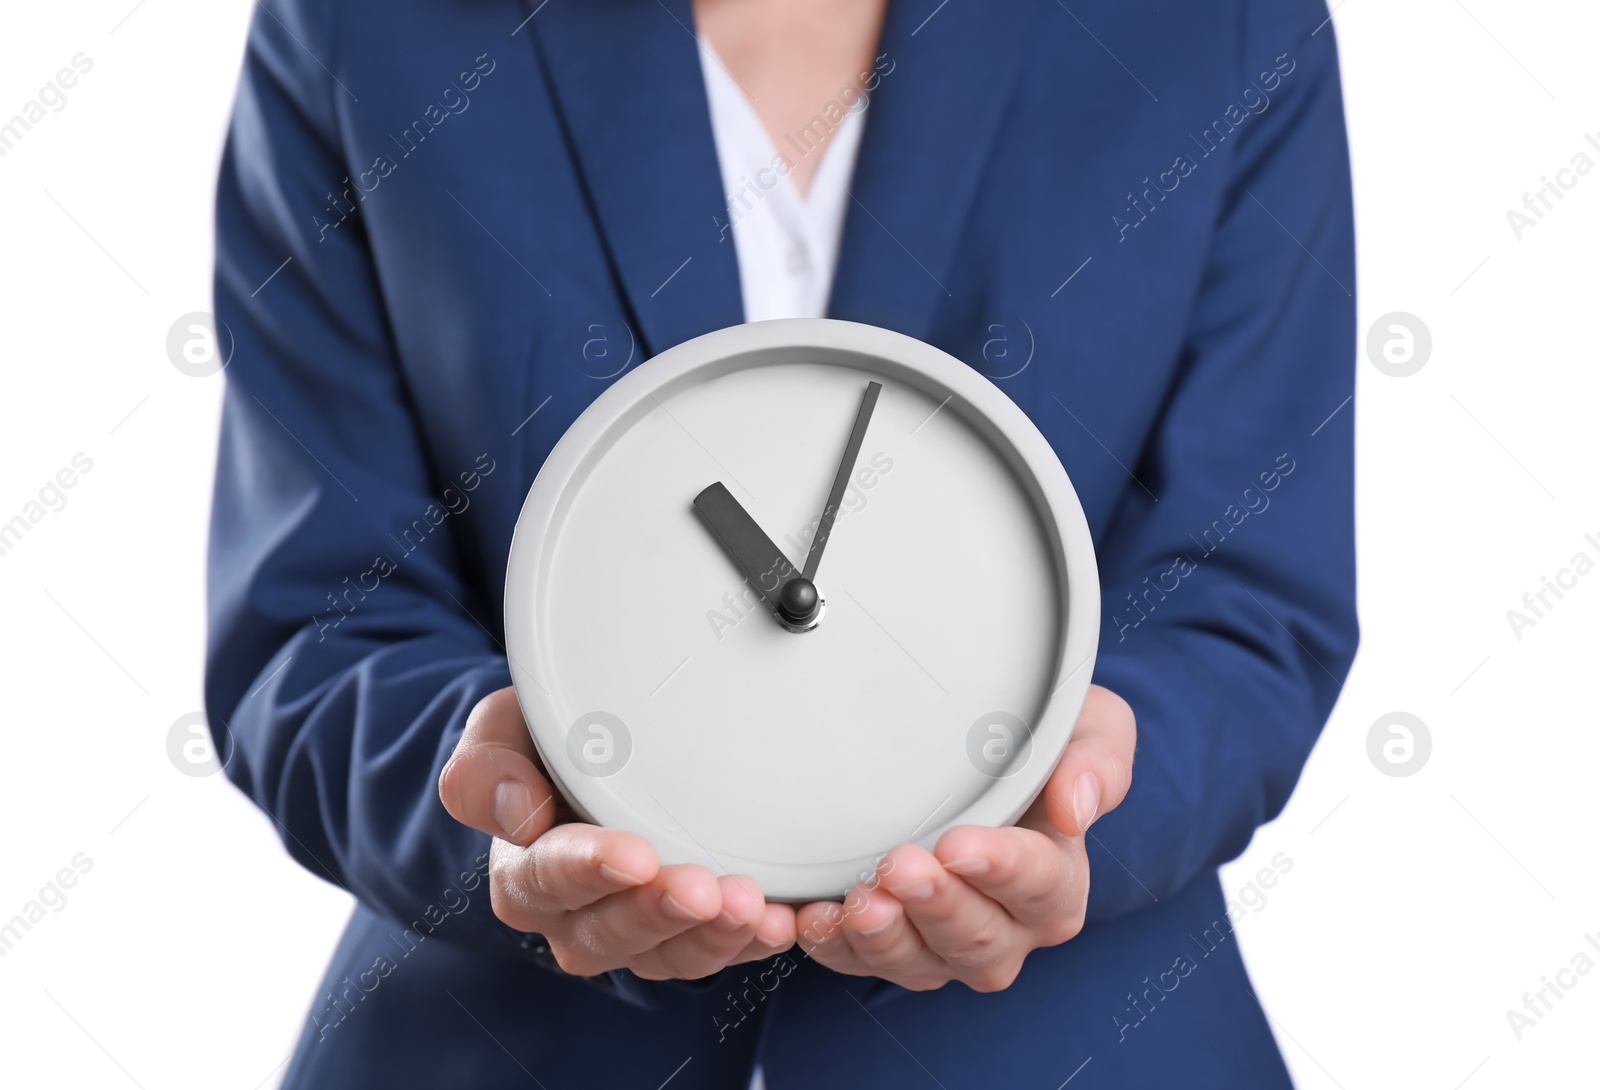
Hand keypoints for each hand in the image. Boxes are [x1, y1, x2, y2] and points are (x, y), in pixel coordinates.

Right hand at [438, 688, 796, 979]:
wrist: (592, 750)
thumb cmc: (548, 740)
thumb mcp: (501, 732)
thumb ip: (486, 768)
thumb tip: (515, 809)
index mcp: (524, 870)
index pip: (546, 879)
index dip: (590, 871)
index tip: (635, 857)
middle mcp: (572, 918)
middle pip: (611, 931)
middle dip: (661, 912)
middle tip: (704, 889)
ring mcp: (633, 933)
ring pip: (669, 955)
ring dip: (713, 935)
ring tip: (755, 907)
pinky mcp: (686, 936)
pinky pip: (718, 951)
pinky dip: (753, 940)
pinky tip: (784, 920)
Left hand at [794, 684, 1135, 991]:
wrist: (980, 747)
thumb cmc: (1035, 740)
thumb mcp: (1088, 727)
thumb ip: (1097, 759)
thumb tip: (1078, 806)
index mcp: (1057, 882)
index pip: (1041, 886)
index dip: (1002, 869)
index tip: (959, 844)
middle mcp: (1006, 929)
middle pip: (978, 938)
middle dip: (937, 905)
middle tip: (901, 864)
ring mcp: (943, 946)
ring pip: (918, 964)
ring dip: (884, 936)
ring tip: (858, 899)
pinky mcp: (887, 946)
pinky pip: (857, 961)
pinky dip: (832, 944)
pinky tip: (813, 917)